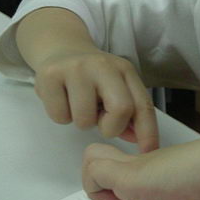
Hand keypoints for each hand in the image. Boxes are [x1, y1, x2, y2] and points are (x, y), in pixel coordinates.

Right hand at [34, 49, 158, 152]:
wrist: (60, 48)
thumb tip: (137, 140)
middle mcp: (103, 65)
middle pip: (121, 109)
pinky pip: (60, 116)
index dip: (148, 132)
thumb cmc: (91, 77)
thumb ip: (128, 113)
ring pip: (85, 119)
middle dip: (111, 128)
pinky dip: (62, 117)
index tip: (147, 151)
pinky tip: (62, 100)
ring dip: (82, 123)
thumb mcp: (114, 89)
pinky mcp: (50, 75)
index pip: (143, 105)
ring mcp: (76, 68)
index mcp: (124, 70)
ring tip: (78, 107)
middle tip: (101, 124)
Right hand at [82, 139, 199, 199]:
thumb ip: (102, 174)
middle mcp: (146, 181)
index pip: (99, 162)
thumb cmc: (179, 171)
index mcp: (129, 170)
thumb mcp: (130, 172)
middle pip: (120, 188)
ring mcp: (169, 198)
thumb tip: (94, 187)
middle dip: (108, 199)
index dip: (93, 179)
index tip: (110, 199)